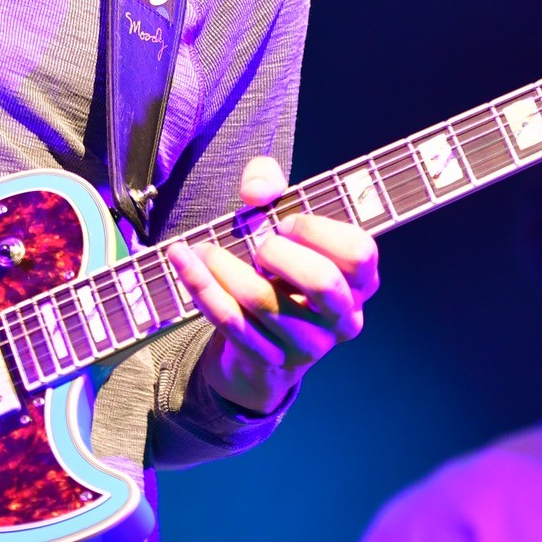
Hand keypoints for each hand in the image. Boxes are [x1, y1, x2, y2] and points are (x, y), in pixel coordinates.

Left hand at [168, 155, 379, 415]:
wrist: (258, 332)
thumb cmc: (278, 263)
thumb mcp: (279, 214)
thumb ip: (269, 181)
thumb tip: (256, 193)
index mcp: (359, 281)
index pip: (358, 253)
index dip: (318, 230)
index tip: (286, 222)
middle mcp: (343, 317)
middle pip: (322, 282)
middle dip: (278, 253)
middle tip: (256, 244)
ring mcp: (308, 345)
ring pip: (264, 302)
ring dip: (223, 266)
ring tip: (201, 247)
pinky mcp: (268, 360)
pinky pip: (229, 320)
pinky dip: (199, 285)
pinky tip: (181, 259)